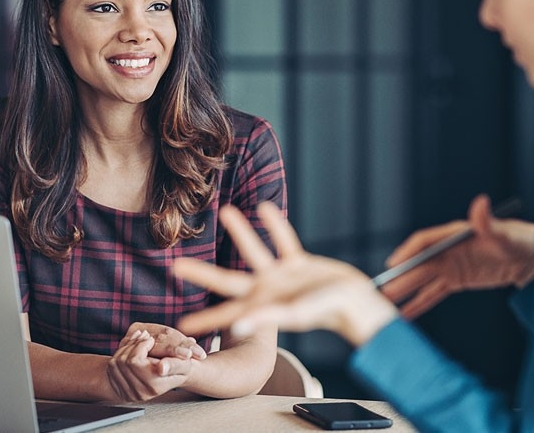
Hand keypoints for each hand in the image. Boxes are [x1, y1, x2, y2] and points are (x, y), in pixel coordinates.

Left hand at [106, 325, 200, 401]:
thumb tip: (161, 368)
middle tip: (145, 335)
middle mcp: (140, 392)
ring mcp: (128, 392)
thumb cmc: (179, 367)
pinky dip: (121, 352)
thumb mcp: (183, 364)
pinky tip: (132, 346)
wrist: (171, 376)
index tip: (151, 339)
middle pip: (124, 360)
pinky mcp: (120, 389)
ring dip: (127, 346)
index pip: (135, 361)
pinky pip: (112, 367)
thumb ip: (174, 365)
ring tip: (140, 338)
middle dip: (134, 343)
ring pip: (117, 362)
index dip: (141, 346)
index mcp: (155, 386)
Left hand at [173, 202, 398, 345]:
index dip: (205, 319)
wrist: (357, 303)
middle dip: (202, 273)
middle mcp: (267, 291)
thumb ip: (268, 318)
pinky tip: (264, 207)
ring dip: (240, 232)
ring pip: (255, 250)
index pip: (226, 312)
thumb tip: (237, 325)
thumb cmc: (329, 313)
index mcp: (262, 307)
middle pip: (227, 279)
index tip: (181, 323)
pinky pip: (284, 241)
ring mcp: (283, 277)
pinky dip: (275, 225)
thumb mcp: (296, 314)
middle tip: (176, 265)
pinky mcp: (300, 264)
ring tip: (225, 210)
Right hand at [381, 194, 533, 318]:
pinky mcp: (457, 281)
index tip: (394, 265)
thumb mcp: (506, 235)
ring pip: (422, 280)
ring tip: (387, 305)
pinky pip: (433, 293)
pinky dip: (420, 303)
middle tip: (382, 292)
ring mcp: (451, 266)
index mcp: (455, 235)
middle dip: (400, 277)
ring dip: (405, 291)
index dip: (408, 252)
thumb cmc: (521, 241)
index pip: (425, 242)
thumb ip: (489, 223)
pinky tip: (406, 314)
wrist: (533, 259)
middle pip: (419, 264)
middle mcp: (448, 249)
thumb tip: (480, 203)